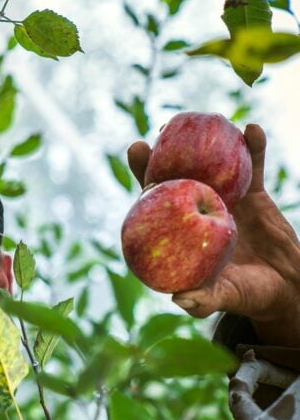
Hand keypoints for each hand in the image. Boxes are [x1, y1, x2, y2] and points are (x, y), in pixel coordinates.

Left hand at [127, 124, 299, 346]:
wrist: (286, 287)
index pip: (154, 201)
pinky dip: (253, 148)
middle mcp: (196, 210)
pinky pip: (254, 167)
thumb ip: (204, 300)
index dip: (143, 176)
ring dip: (208, 142)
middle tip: (158, 131)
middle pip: (176, 174)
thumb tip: (180, 299)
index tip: (135, 152)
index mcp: (179, 232)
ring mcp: (224, 198)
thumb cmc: (246, 295)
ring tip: (205, 119)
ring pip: (213, 165)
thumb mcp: (224, 298)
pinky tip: (252, 130)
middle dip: (164, 152)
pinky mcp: (254, 194)